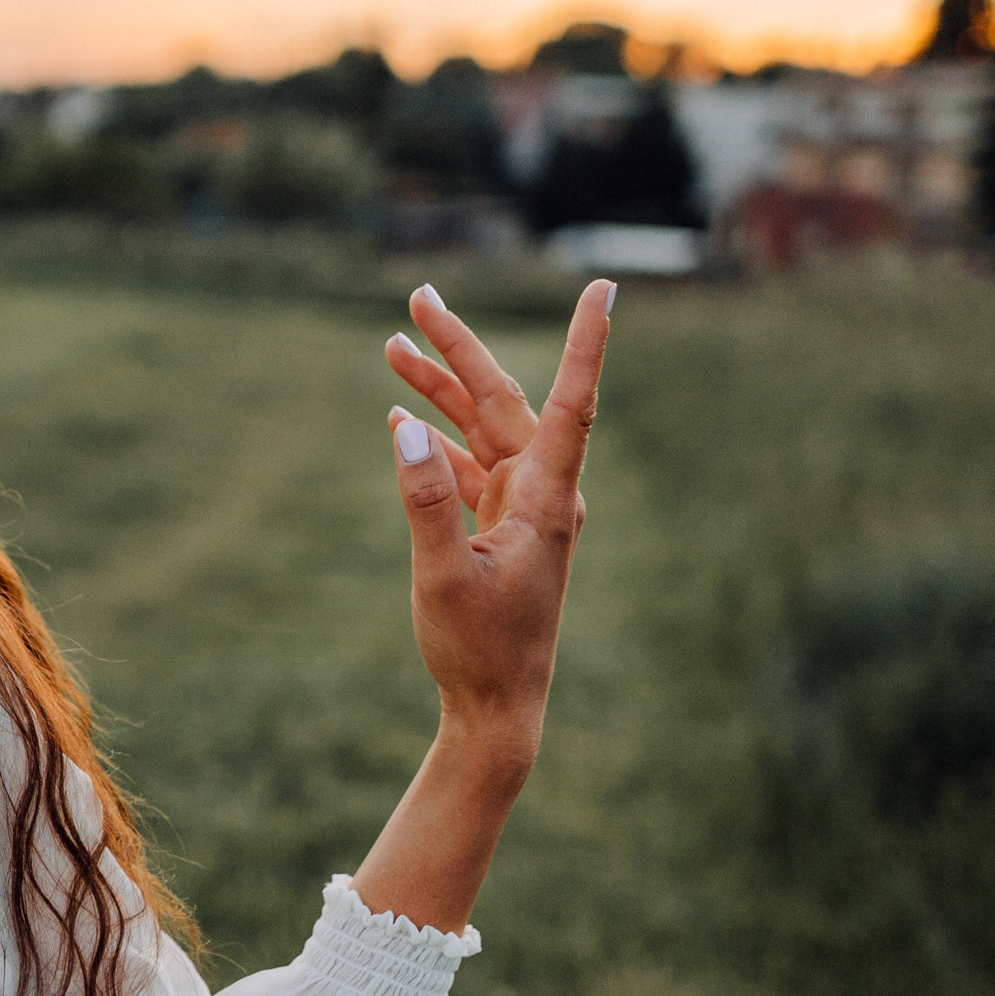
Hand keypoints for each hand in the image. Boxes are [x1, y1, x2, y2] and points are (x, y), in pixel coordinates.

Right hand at [381, 278, 613, 758]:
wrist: (498, 707)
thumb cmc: (477, 649)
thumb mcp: (440, 576)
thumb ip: (423, 500)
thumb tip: (404, 427)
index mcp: (547, 499)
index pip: (572, 402)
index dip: (587, 341)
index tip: (604, 288)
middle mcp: (544, 493)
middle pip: (504, 400)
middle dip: (459, 349)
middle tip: (418, 296)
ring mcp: (524, 508)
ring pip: (482, 429)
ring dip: (438, 391)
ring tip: (391, 347)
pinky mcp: (503, 527)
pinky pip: (471, 466)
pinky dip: (438, 441)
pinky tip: (402, 420)